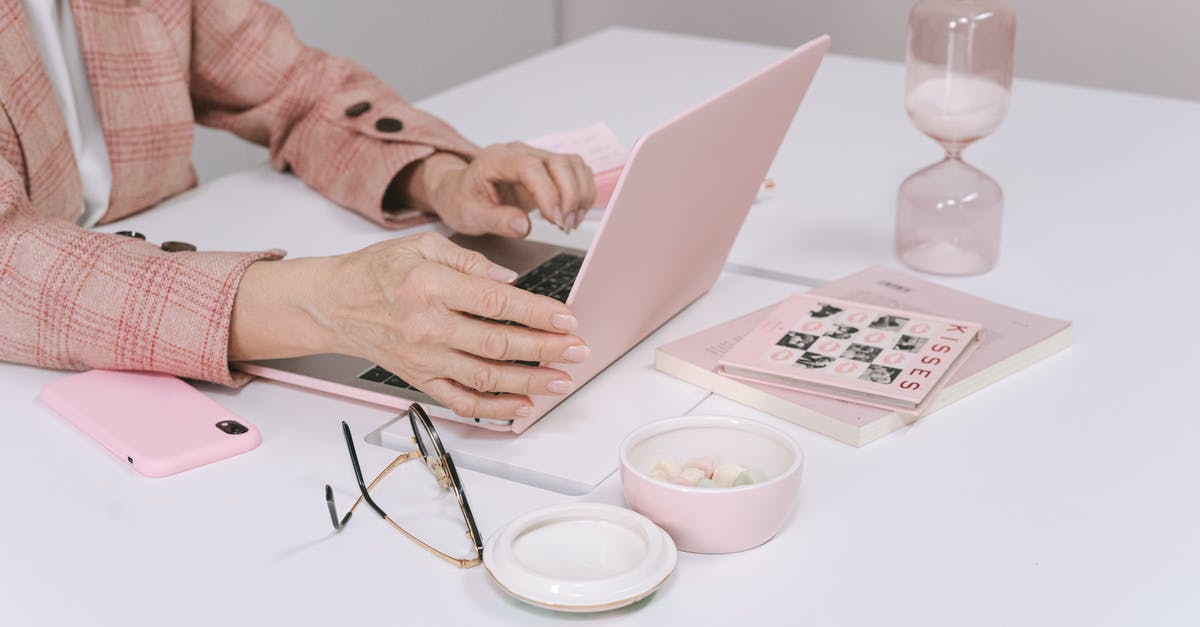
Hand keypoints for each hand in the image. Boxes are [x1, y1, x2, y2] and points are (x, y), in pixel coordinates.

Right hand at [229, 233, 590, 419]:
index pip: (496, 302)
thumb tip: (510, 279)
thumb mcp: (421, 244)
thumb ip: (469, 258)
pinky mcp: (419, 379)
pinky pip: (461, 400)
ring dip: (529, 382)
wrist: (334, 303)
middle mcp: (427, 325)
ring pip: (485, 377)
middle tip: (578, 351)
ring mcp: (423, 358)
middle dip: (544, 349)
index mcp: (431, 285)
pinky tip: (523, 406)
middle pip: (496, 343)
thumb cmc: (378, 270)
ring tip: (562, 380)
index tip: (567, 319)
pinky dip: (494, 408)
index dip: (536, 313)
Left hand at [397, 145, 595, 236]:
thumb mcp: (469, 215)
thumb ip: (496, 220)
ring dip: (580, 194)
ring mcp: (537, 157)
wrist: (460, 190)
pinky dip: (583, 192)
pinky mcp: (549, 168)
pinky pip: (576, 171)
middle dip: (570, 196)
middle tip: (565, 226)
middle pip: (559, 162)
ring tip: (570, 222)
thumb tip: (524, 226)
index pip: (531, 167)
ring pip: (573, 164)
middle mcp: (520, 152)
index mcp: (497, 159)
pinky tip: (574, 213)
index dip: (548, 193)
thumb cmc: (462, 199)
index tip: (555, 219)